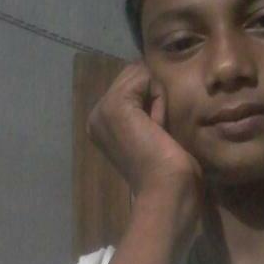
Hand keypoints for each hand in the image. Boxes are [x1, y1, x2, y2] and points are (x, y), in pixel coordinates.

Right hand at [86, 61, 203, 200]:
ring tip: (156, 131)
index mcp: (101, 124)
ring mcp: (102, 109)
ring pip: (140, 75)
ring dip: (158, 100)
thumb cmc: (167, 171)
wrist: (165, 188)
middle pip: (134, 75)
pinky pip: (146, 79)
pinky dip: (159, 101)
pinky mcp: (115, 105)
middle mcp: (96, 115)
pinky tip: (156, 127)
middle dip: (154, 98)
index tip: (154, 136)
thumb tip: (152, 80)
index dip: (152, 103)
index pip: (131, 86)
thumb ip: (145, 108)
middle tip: (156, 134)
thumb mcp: (152, 132)